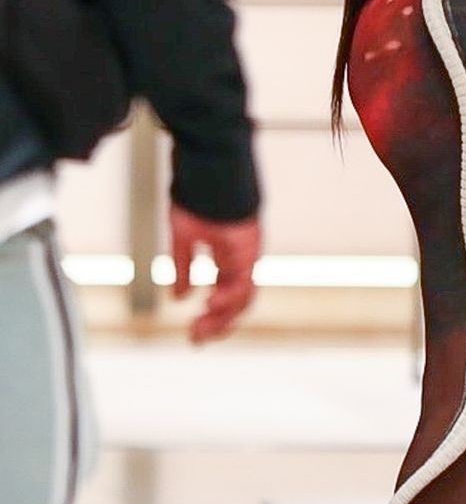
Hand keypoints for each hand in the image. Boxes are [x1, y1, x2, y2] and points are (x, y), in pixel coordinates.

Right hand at [170, 205, 261, 342]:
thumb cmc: (196, 193)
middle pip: (237, 302)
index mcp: (228, 257)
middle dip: (217, 325)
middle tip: (195, 339)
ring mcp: (248, 253)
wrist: (207, 163)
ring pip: (243, 297)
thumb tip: (178, 298)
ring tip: (199, 328)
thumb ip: (183, 267)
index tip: (192, 332)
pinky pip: (243, 279)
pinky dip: (228, 296)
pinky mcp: (250, 245)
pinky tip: (209, 304)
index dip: (212, 317)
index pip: (225, 295)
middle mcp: (241, 258)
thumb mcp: (183, 237)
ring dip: (222, 317)